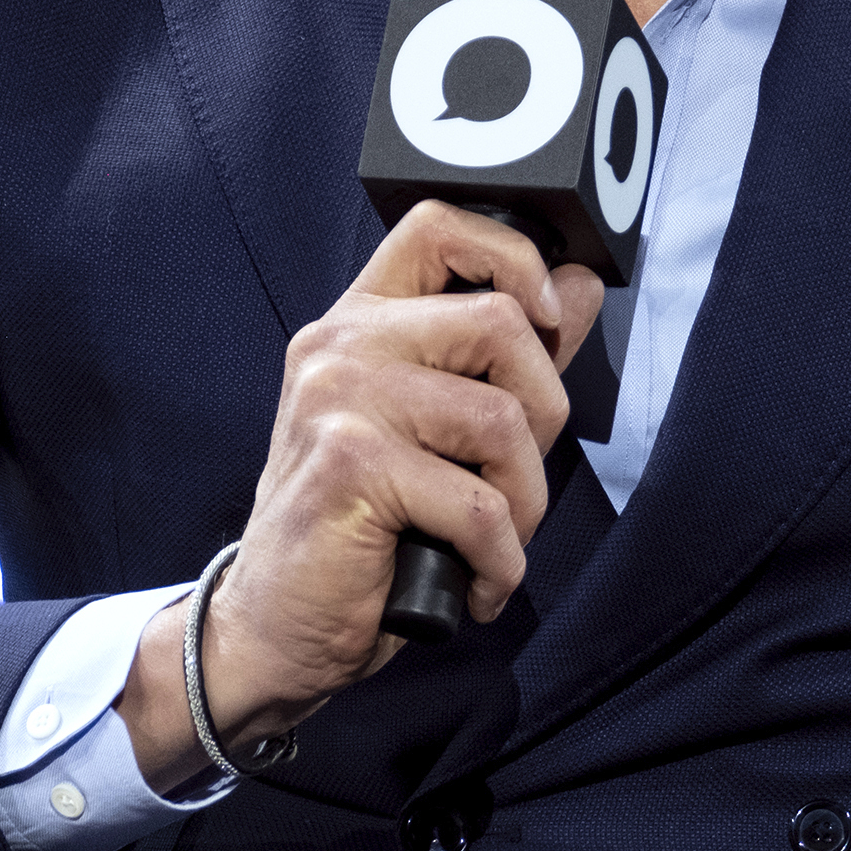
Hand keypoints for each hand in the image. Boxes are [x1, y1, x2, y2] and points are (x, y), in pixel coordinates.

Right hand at [118, 204, 603, 790]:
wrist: (272, 624)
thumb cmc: (358, 532)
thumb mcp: (435, 431)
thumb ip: (502, 357)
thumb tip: (578, 286)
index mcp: (358, 323)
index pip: (440, 226)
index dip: (514, 259)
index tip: (545, 319)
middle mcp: (341, 345)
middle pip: (501, 322)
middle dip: (545, 415)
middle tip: (513, 484)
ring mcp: (341, 400)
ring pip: (504, 420)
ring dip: (524, 505)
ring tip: (490, 546)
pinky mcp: (351, 466)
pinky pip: (481, 507)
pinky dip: (499, 564)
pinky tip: (472, 584)